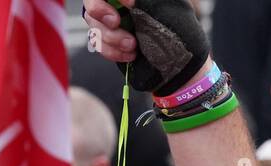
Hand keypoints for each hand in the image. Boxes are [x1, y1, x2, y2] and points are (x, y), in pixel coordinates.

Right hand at [84, 0, 210, 94]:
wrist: (178, 56)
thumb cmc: (177, 25)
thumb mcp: (170, 6)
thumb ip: (154, 1)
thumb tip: (138, 0)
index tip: (132, 3)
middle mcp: (113, 4)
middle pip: (92, 2)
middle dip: (99, 11)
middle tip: (116, 22)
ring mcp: (108, 22)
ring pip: (94, 24)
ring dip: (111, 36)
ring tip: (133, 45)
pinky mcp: (108, 42)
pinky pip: (99, 45)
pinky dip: (112, 51)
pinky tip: (130, 55)